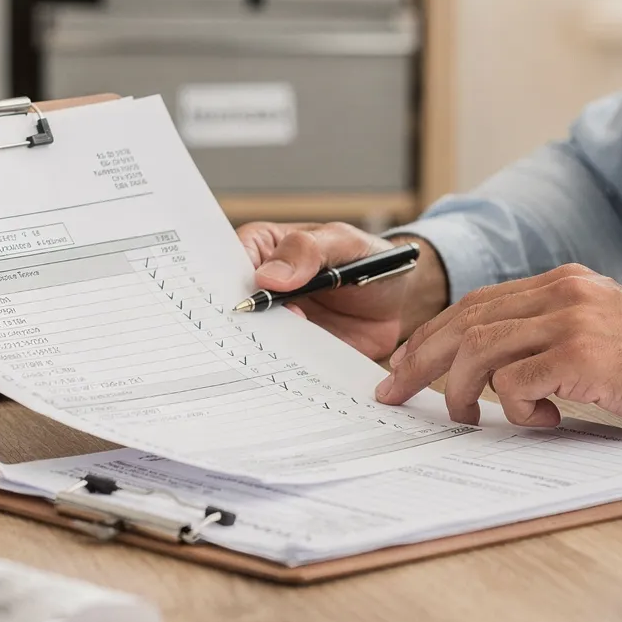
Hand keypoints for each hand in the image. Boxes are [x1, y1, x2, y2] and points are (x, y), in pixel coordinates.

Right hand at [234, 222, 447, 359]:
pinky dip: (284, 374)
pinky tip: (290, 379)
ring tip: (274, 358)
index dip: (222, 286)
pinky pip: (282, 365)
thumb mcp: (343, 242)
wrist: (398, 297)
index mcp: (261, 250)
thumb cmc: (366, 257)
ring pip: (254, 342)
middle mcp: (261, 289)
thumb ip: (308, 251)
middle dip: (237, 327)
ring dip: (260, 353)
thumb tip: (268, 278)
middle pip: (234, 310)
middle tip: (251, 337)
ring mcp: (277, 323)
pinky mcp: (294, 352)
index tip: (231, 305)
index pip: (226, 267)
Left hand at [374, 264, 621, 431]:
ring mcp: (573, 320)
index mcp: (563, 283)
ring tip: (463, 417)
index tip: (404, 367)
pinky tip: (541, 420)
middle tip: (395, 393)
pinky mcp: (584, 355)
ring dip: (458, 389)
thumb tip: (491, 375)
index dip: (433, 336)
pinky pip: (516, 381)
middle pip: (465, 321)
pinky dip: (513, 406)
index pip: (476, 304)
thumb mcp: (601, 332)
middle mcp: (563, 292)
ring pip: (479, 349)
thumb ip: (552, 337)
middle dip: (419, 360)